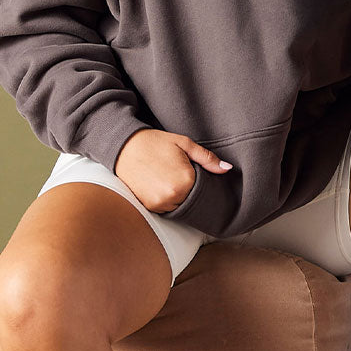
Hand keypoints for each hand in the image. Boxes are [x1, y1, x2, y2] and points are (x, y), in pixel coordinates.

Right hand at [114, 128, 231, 212]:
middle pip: (192, 199)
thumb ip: (207, 158)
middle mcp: (171, 196)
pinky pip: (166, 208)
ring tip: (168, 176)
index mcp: (184, 181)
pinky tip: (161, 183)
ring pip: (179, 205)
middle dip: (189, 188)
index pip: (203, 189)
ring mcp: (158, 203)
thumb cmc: (155, 142)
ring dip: (178, 195)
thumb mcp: (184, 144)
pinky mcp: (148, 206)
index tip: (192, 170)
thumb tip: (227, 169)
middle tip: (178, 172)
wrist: (123, 146)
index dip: (199, 179)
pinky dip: (167, 199)